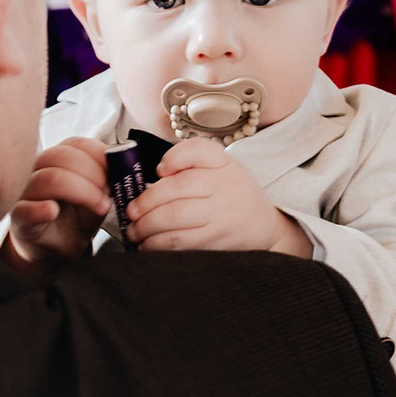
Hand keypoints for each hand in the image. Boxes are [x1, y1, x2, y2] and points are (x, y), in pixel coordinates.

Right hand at [8, 138, 111, 264]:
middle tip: (109, 193)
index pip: (76, 143)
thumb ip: (108, 182)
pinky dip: (40, 209)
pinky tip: (53, 211)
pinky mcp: (20, 218)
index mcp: (59, 160)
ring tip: (99, 206)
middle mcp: (39, 170)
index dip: (99, 153)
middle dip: (93, 172)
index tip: (116, 168)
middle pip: (61, 156)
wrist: (55, 249)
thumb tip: (124, 170)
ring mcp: (27, 193)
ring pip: (49, 178)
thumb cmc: (74, 219)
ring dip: (81, 191)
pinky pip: (25, 209)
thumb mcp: (96, 197)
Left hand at [124, 139, 313, 255]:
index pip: (196, 151)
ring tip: (135, 231)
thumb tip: (159, 173)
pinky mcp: (215, 241)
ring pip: (173, 219)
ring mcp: (220, 216)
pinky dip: (158, 245)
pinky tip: (148, 245)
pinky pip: (180, 243)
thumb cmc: (233, 192)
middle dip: (145, 204)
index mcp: (222, 164)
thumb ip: (191, 159)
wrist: (264, 226)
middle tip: (131, 212)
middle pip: (174, 191)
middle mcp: (222, 187)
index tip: (158, 172)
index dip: (172, 160)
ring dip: (146, 227)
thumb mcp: (221, 165)